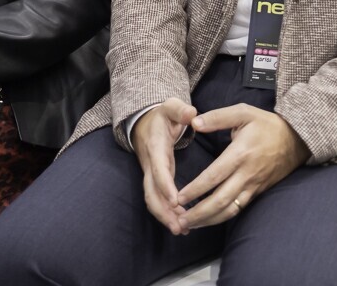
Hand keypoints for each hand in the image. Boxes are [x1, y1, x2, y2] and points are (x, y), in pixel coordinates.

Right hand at [133, 98, 196, 234]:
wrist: (145, 122)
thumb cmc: (162, 115)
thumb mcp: (171, 106)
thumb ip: (180, 110)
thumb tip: (191, 114)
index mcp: (155, 146)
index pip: (158, 168)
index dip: (165, 184)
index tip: (175, 199)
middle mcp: (150, 163)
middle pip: (151, 191)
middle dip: (163, 210)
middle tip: (178, 226)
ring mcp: (151, 173)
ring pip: (153, 199)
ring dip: (165, 216)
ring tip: (182, 230)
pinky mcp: (156, 180)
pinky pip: (158, 199)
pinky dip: (167, 213)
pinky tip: (181, 224)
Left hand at [175, 105, 309, 229]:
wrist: (297, 139)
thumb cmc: (266, 124)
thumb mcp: (243, 112)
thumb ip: (217, 117)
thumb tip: (194, 123)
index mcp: (240, 154)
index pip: (214, 176)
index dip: (195, 189)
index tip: (179, 198)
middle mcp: (246, 174)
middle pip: (220, 200)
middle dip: (199, 213)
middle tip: (180, 220)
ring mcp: (253, 185)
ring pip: (230, 210)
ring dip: (209, 220)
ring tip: (190, 225)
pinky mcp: (258, 192)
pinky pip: (239, 208)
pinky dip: (223, 217)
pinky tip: (209, 220)